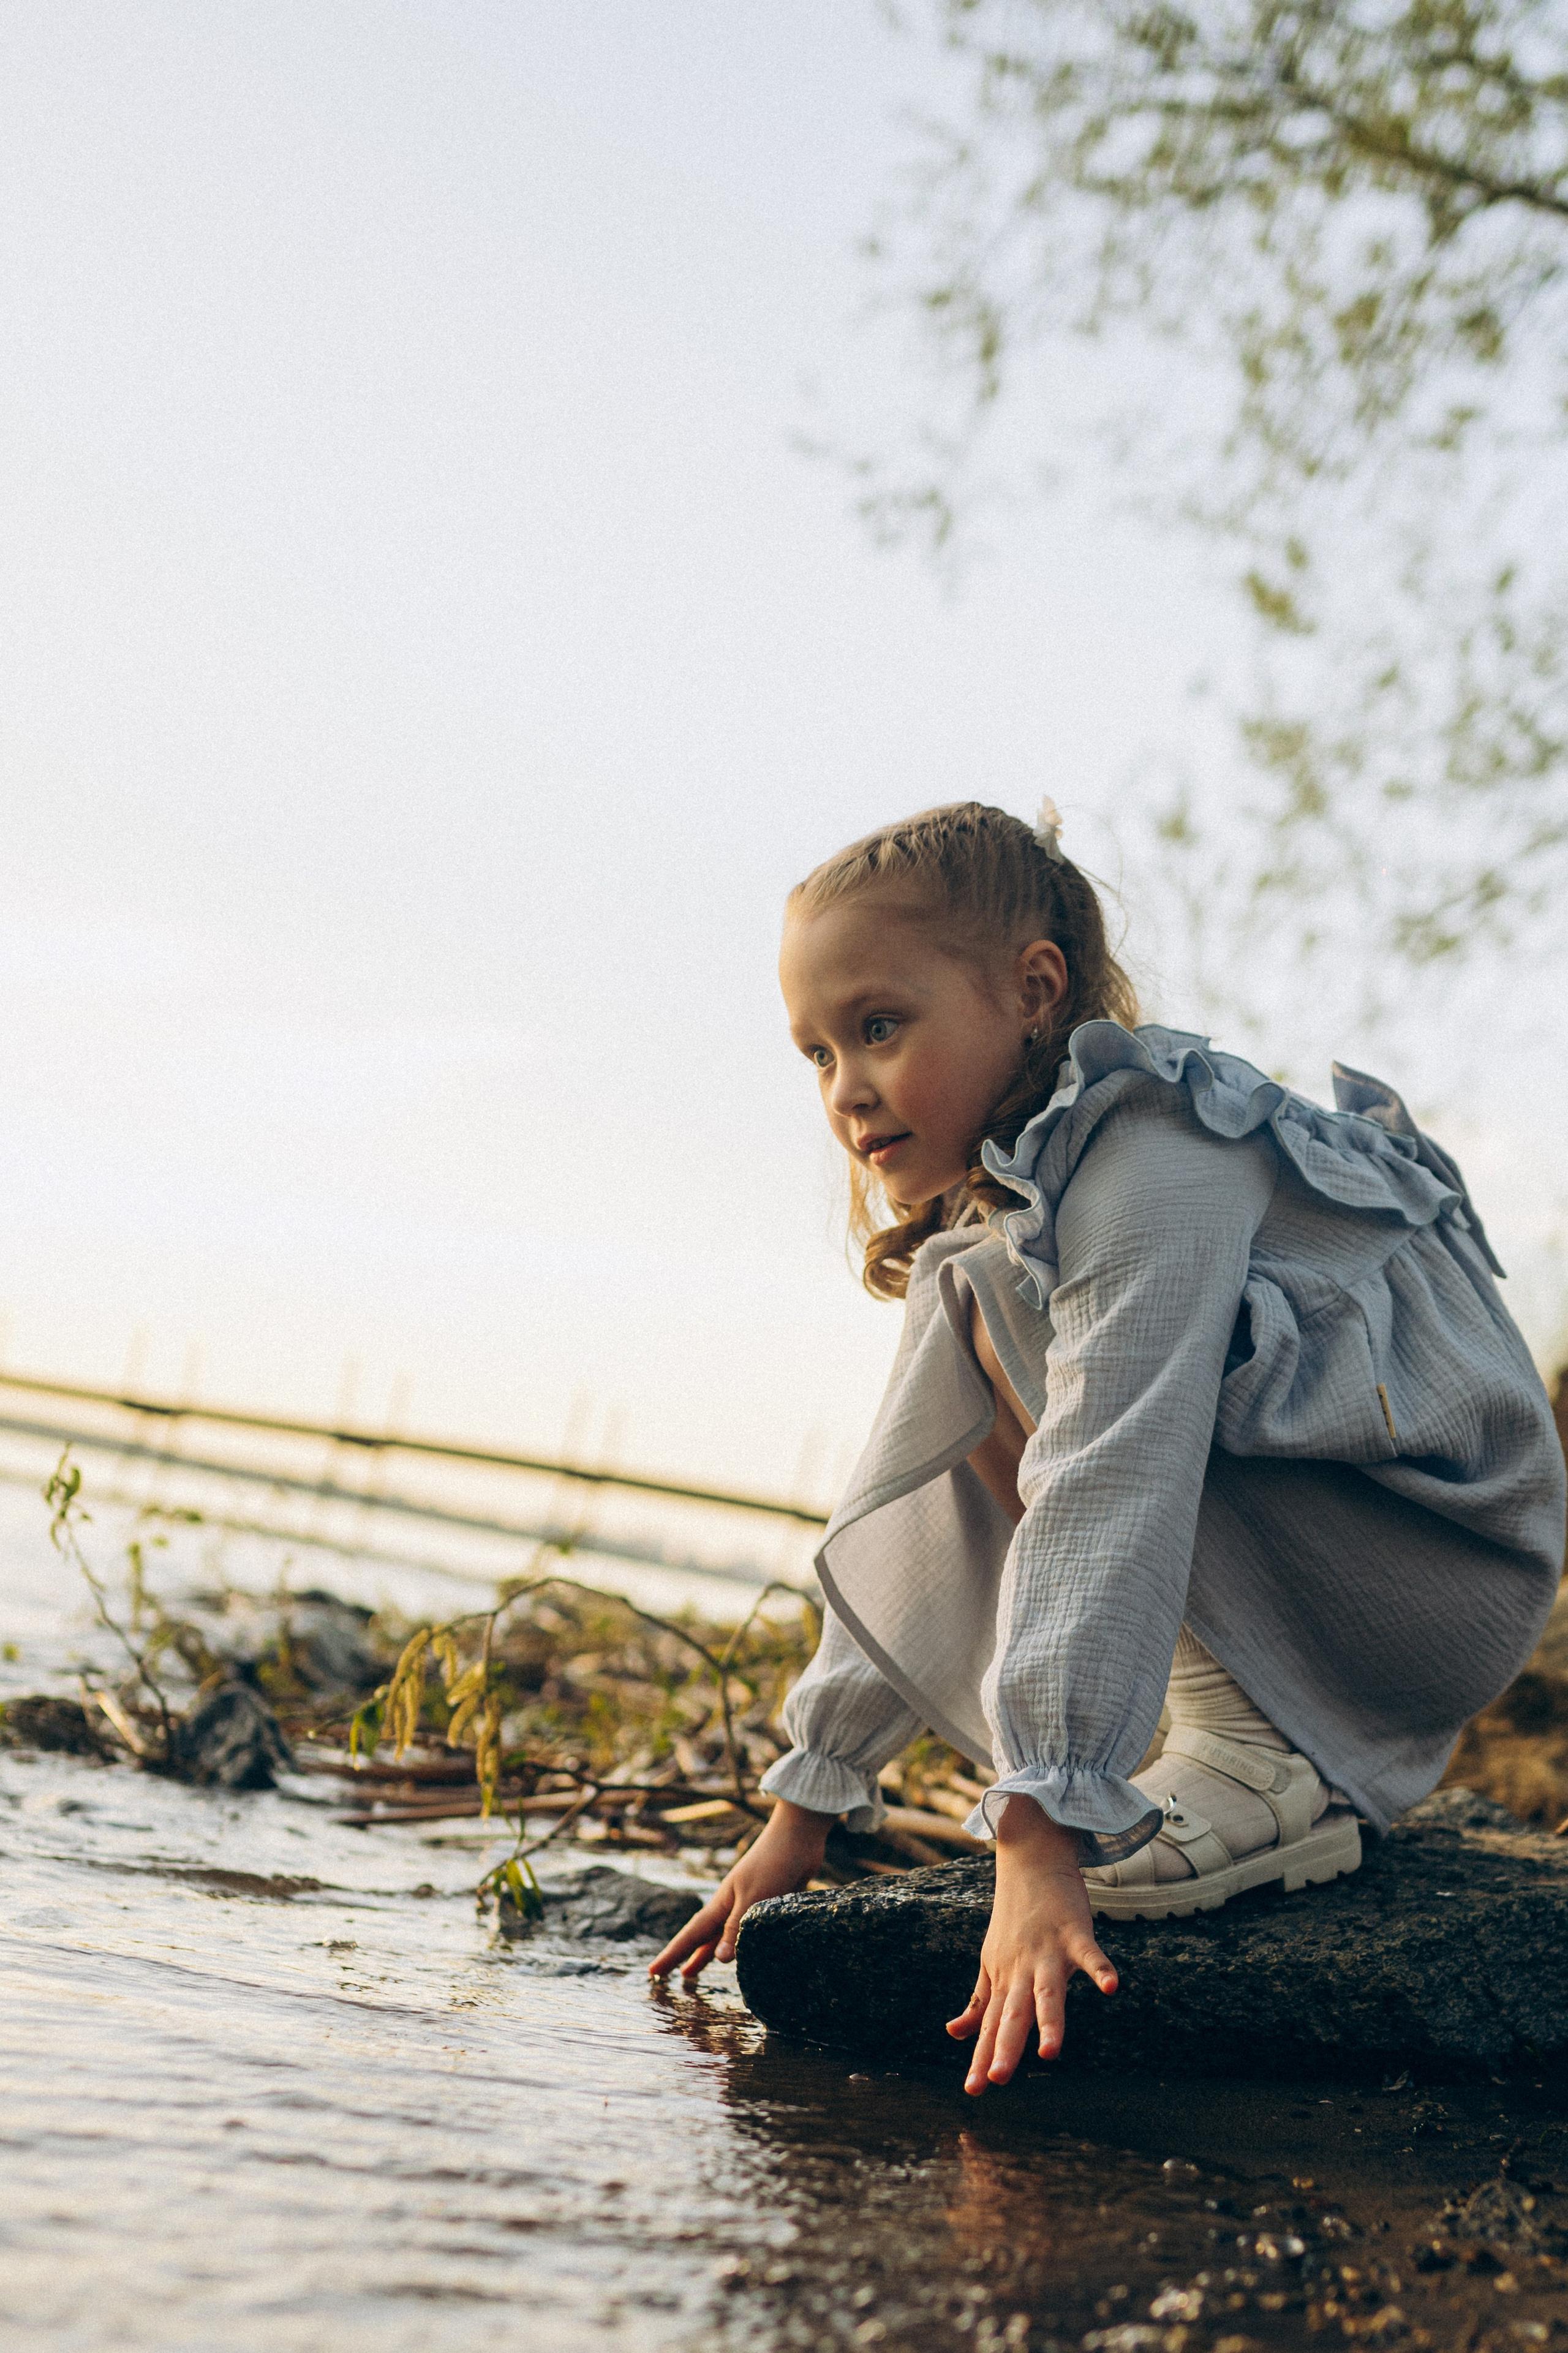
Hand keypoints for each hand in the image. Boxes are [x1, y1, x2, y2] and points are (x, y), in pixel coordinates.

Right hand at [649, 1798, 831, 1980]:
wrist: (798, 1838)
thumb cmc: (773, 1864)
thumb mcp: (753, 1899)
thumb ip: (737, 1929)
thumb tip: (719, 1960)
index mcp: (721, 1903)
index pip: (692, 1934)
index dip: (672, 1955)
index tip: (652, 1973)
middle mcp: (730, 1906)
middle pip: (702, 1937)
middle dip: (685, 1956)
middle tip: (667, 1977)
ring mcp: (747, 1905)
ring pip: (721, 1937)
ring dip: (706, 1954)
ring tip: (692, 1972)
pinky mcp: (766, 1907)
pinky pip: (744, 1934)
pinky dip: (736, 1947)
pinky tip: (739, 1954)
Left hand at [946, 1794, 1116, 2092]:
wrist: (1029, 1860)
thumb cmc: (1013, 1919)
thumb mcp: (991, 1961)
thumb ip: (979, 2001)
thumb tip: (954, 2034)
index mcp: (1002, 1979)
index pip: (991, 2025)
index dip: (982, 2057)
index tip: (973, 2092)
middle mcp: (1021, 1969)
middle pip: (1014, 2013)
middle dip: (1005, 2047)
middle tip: (995, 2080)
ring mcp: (1048, 1950)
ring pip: (1047, 1991)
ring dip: (1049, 2021)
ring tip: (1050, 2053)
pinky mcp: (1074, 1932)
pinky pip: (1089, 1953)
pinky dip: (1100, 1968)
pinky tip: (1111, 1988)